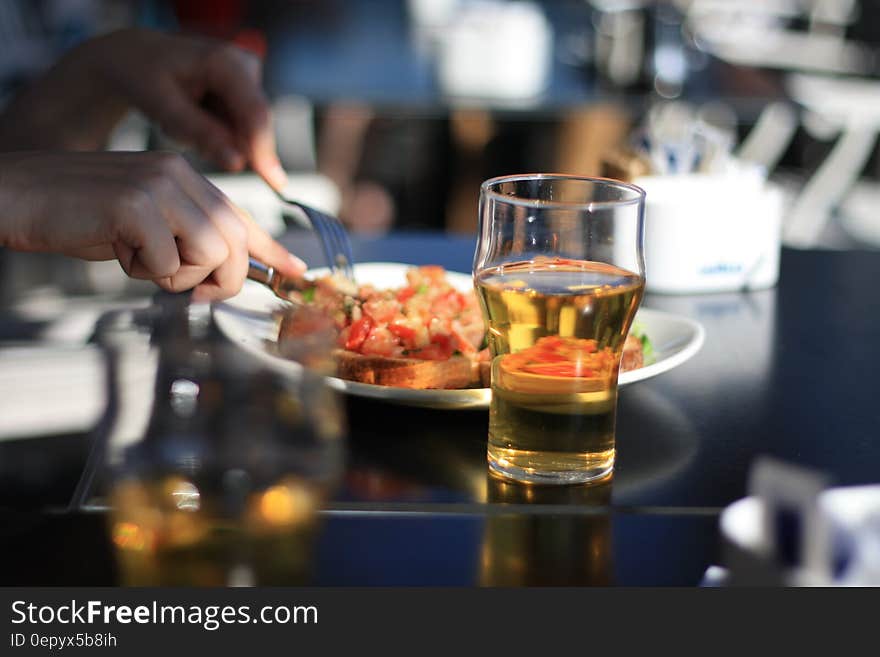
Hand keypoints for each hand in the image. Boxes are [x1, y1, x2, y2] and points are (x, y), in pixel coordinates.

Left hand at [0, 29, 286, 189]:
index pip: (255, 114)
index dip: (265, 151)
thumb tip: (239, 163)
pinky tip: (189, 121)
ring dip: (214, 141)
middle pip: (254, 126)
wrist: (133, 57)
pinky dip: (214, 136)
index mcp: (226, 61)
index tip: (275, 184)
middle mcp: (245, 67)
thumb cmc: (142, 74)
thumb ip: (202, 133)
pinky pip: (238, 131)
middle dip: (224, 144)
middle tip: (179, 132)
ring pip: (245, 133)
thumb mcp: (162, 105)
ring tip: (178, 123)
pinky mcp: (244, 95)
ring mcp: (247, 81)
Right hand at [0, 151, 304, 300]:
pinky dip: (143, 271)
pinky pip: (167, 263)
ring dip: (177, 274)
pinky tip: (117, 248)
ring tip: (138, 256)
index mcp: (184, 177)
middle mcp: (179, 174)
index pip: (241, 215)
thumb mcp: (144, 226)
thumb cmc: (79, 216)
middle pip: (234, 241)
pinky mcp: (136, 203)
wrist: (18, 197)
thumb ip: (184, 238)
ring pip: (209, 253)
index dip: (272, 248)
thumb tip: (223, 271)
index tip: (298, 271)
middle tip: (191, 290)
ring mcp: (158, 185)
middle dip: (222, 278)